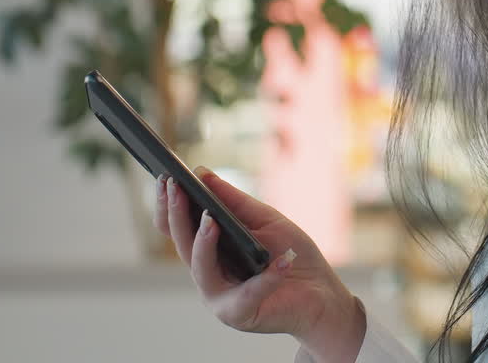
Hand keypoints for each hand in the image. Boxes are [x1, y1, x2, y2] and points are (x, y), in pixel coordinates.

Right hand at [157, 168, 366, 362]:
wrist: (322, 294)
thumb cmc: (292, 255)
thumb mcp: (265, 220)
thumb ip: (234, 201)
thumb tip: (201, 173)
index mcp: (209, 253)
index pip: (177, 230)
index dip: (167, 205)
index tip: (165, 177)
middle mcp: (208, 276)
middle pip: (182, 245)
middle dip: (176, 215)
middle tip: (175, 187)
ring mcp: (220, 299)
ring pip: (200, 269)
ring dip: (203, 242)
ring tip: (211, 219)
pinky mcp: (241, 315)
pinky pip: (247, 294)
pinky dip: (266, 278)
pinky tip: (282, 262)